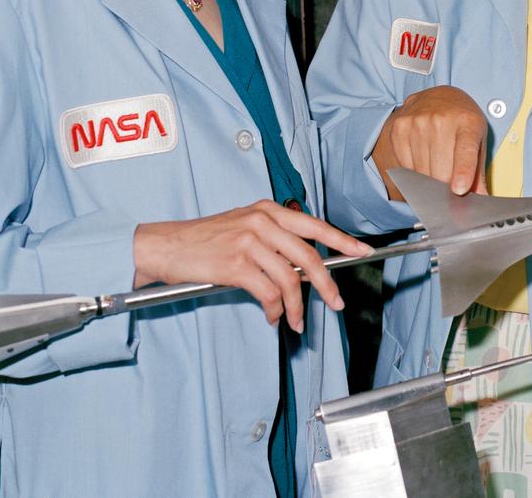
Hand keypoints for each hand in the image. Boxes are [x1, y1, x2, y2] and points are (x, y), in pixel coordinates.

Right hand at [132, 201, 372, 331]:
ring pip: (290, 280)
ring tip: (297, 322)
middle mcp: (263, 221)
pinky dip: (276, 311)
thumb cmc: (206, 239)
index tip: (363, 251)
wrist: (168, 246)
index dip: (342, 241)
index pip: (315, 226)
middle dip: (327, 284)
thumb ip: (275, 237)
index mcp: (269, 210)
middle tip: (337, 302)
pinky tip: (274, 317)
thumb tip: (304, 266)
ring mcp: (250, 242)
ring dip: (297, 307)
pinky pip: (269, 293)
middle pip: (309, 256)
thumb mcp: (245, 225)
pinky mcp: (237, 265)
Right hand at [372, 85, 488, 198]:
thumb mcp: (478, 140)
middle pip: (441, 170)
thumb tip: (482, 200)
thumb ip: (479, 171)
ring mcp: (418, 123)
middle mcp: (441, 119)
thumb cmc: (461, 123)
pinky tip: (422, 157)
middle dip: (446, 185)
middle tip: (450, 183)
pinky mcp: (400, 128)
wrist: (437, 97)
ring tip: (437, 164)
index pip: (465, 150)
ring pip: (422, 172)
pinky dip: (415, 171)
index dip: (463, 172)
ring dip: (430, 178)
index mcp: (468, 122)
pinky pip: (406, 167)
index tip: (459, 190)